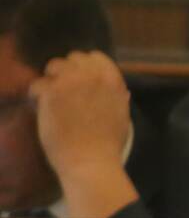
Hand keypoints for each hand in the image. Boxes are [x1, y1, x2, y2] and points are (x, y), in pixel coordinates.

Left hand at [30, 52, 137, 217]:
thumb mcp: (122, 115)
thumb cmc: (109, 144)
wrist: (90, 160)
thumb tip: (119, 91)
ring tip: (52, 98)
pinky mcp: (50, 93)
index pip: (95, 56)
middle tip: (65, 90)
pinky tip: (43, 108)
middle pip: (73, 58)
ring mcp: (70, 82)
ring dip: (52, 80)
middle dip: (68, 72)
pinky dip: (37, 96)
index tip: (82, 80)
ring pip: (53, 66)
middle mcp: (92, 76)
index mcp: (112, 80)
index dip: (86, 67)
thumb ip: (117, 97)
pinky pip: (37, 85)